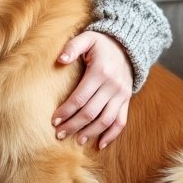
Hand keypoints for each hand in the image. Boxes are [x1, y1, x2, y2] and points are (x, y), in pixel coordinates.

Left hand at [52, 31, 132, 149]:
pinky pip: (121, 121)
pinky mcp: (126, 100)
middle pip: (90, 112)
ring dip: (90, 132)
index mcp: (100, 72)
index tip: (54, 120)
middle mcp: (112, 86)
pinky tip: (100, 144)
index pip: (80, 98)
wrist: (128, 46)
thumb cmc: (101, 43)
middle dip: (73, 125)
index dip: (66, 111)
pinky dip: (112, 135)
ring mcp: (121, 95)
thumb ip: (72, 47)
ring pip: (106, 120)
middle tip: (59, 134)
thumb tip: (60, 60)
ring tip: (77, 140)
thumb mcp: (87, 38)